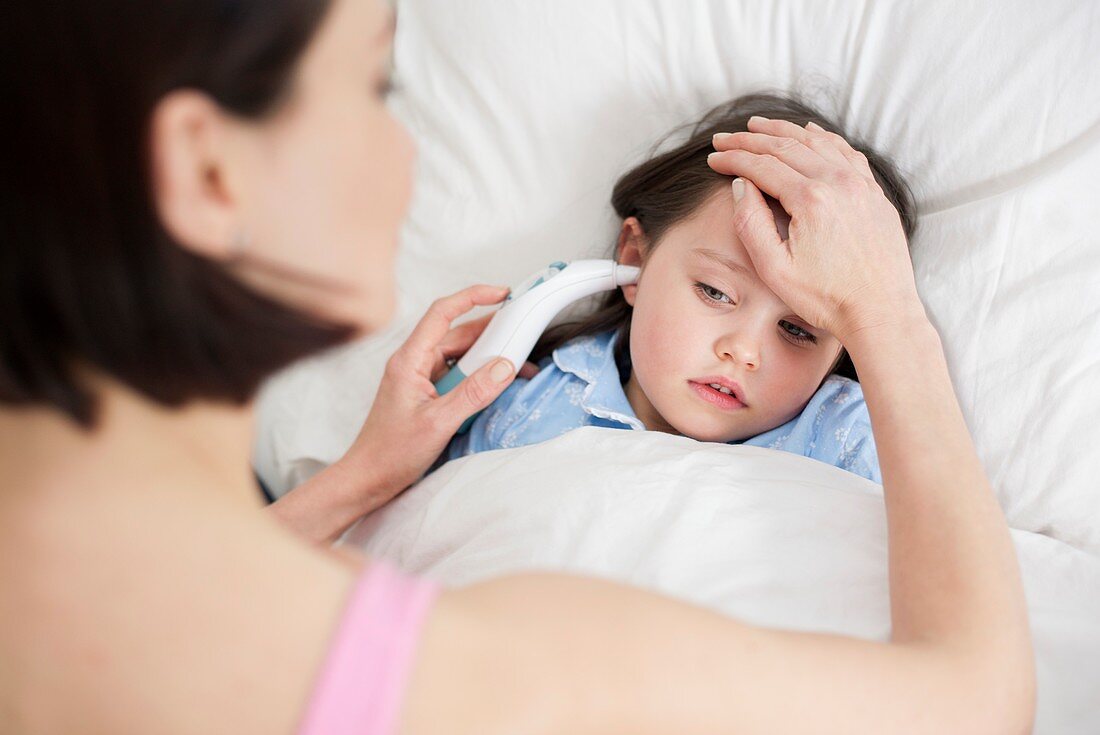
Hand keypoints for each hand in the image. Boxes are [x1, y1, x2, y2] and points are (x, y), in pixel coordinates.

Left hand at [340, 284, 539, 505]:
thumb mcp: (439, 423)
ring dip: (488, 358)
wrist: (368, 479)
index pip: (442, 313)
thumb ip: (474, 393)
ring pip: (460, 356)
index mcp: (409, 360)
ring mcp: (420, 378)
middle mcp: (414, 363)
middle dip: (491, 332)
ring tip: (520, 363)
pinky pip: (457, 376)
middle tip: (524, 332)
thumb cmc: (391, 453)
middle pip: (457, 334)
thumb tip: (506, 366)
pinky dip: (479, 377)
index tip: (502, 293)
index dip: (472, 297)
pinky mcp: (427, 394)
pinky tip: (499, 385)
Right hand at [707, 117, 924, 343]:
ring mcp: (861, 184)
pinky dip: (822, 136)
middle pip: (786, 146)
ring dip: (783, 130)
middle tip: (723, 138)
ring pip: (816, 141)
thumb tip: (741, 185)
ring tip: (757, 125)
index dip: (733, 159)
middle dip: (749, 140)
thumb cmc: (827, 298)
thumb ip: (750, 223)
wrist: (880, 312)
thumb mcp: (774, 269)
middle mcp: (838, 182)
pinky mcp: (874, 192)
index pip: (762, 166)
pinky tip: (808, 131)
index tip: (712, 159)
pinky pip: (845, 151)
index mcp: (811, 199)